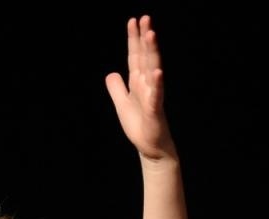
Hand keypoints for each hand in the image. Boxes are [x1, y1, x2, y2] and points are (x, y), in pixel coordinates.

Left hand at [105, 15, 175, 161]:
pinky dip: (157, 84)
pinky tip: (157, 73)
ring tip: (151, 35)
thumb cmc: (140, 127)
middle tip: (146, 19)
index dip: (134, 39)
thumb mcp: (122, 104)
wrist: (151, 149)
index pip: (136, 56)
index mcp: (138, 83)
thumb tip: (111, 73)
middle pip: (145, 58)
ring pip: (152, 70)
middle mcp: (147, 86)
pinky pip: (156, 96)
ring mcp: (153, 97)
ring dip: (152, 53)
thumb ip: (117, 88)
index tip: (134, 20)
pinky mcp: (155, 112)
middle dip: (145, 38)